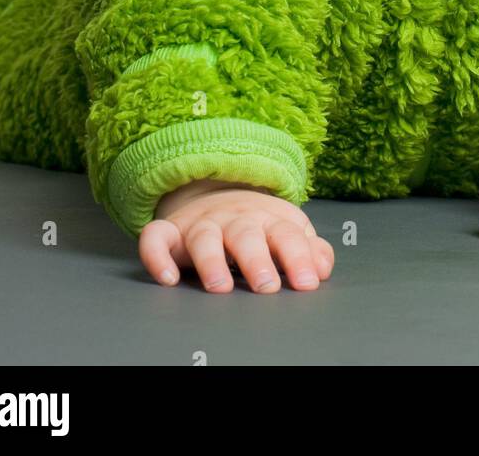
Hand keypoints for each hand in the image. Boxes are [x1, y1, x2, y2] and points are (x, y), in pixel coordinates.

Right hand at [139, 179, 333, 292]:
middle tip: (267, 287)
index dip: (298, 257)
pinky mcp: (171, 231)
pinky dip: (156, 255)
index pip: (287, 235)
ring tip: (221, 287)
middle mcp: (234, 219)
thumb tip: (322, 268)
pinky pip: (156, 237)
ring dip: (212, 260)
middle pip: (246, 234)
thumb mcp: (288, 232)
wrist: (219, 191)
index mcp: (268, 220)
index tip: (307, 283)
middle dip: (256, 259)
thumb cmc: (260, 225)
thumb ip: (310, 250)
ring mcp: (201, 224)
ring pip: (204, 237)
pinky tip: (167, 278)